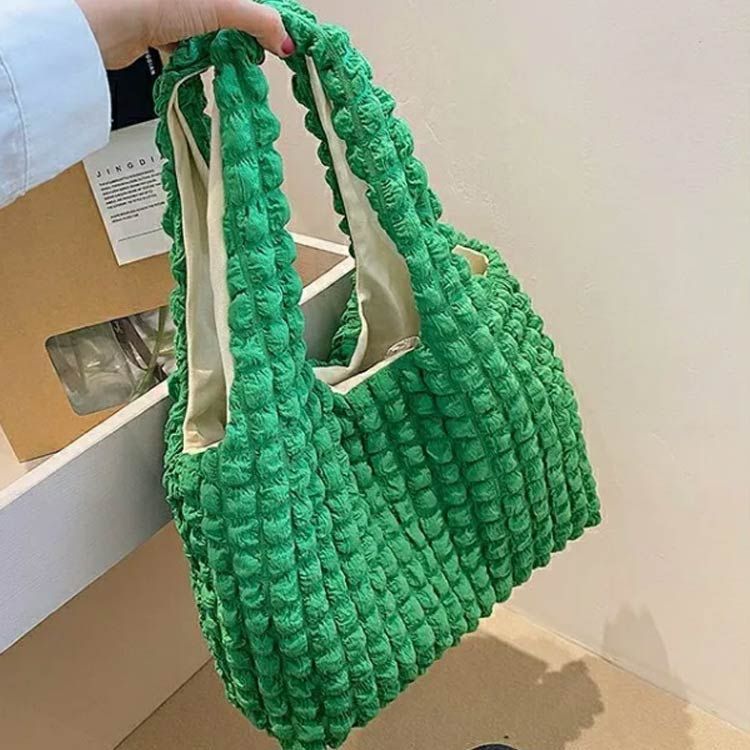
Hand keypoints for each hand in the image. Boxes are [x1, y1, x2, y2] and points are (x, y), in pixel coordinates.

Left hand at [75, 0, 293, 69]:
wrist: (103, 25)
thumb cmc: (152, 1)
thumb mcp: (221, 5)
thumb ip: (258, 20)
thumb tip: (284, 39)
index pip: (247, 0)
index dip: (265, 15)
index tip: (280, 38)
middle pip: (226, 12)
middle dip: (241, 33)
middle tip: (254, 53)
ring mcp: (168, 7)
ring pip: (206, 28)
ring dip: (218, 47)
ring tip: (226, 60)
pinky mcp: (153, 27)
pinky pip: (184, 42)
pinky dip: (194, 55)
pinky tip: (198, 63)